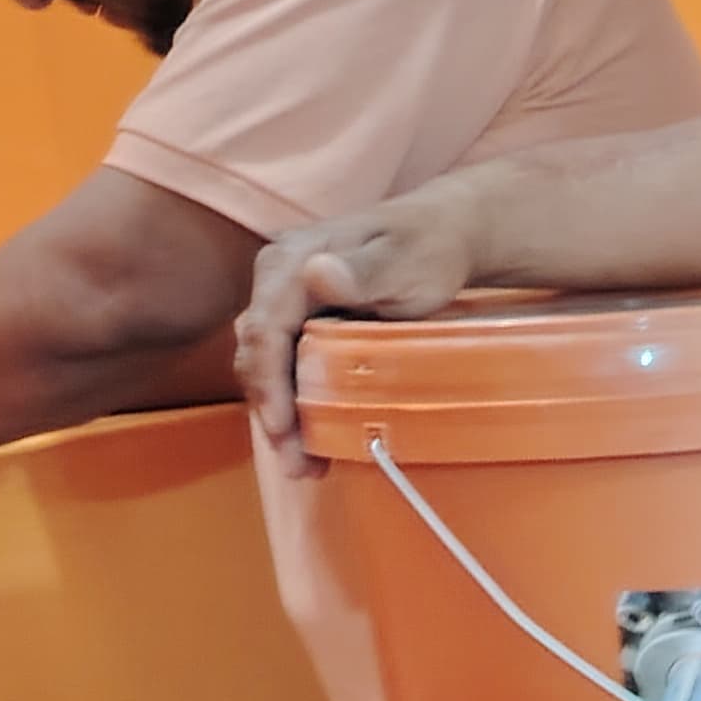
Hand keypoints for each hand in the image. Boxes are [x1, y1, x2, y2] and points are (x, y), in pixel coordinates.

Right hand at [235, 183, 485, 459]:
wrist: (441, 234)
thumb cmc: (428, 248)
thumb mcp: (403, 262)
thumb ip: (364, 272)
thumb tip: (317, 275)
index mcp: (292, 260)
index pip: (265, 327)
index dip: (269, 382)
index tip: (282, 427)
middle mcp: (277, 277)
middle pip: (258, 352)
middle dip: (272, 412)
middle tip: (297, 465)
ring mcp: (286, 299)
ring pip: (267, 364)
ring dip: (280, 416)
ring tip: (305, 465)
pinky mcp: (299, 319)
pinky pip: (286, 365)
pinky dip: (295, 403)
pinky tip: (313, 440)